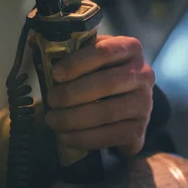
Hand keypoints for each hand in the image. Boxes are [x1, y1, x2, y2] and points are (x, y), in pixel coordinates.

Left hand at [45, 35, 154, 156]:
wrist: (127, 106)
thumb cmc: (102, 76)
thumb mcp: (92, 59)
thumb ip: (74, 54)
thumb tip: (42, 53)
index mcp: (130, 49)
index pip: (104, 51)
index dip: (77, 63)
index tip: (55, 74)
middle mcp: (143, 75)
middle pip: (106, 83)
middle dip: (72, 93)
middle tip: (50, 100)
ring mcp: (145, 104)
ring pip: (107, 112)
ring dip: (74, 118)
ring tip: (52, 120)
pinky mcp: (139, 130)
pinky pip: (110, 136)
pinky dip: (84, 138)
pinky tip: (66, 137)